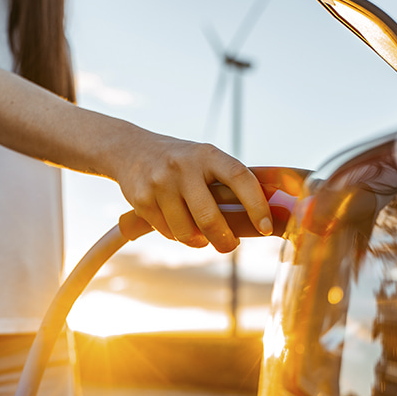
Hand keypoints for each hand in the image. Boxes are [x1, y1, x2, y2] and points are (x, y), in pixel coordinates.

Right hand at [113, 132, 272, 252]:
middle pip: (209, 217)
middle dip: (224, 240)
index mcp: (208, 155)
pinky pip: (168, 232)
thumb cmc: (181, 161)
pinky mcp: (142, 200)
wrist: (130, 149)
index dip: (256, 205)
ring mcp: (160, 183)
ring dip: (199, 242)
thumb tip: (263, 218)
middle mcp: (183, 167)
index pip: (239, 178)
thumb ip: (228, 182)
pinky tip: (178, 224)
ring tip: (202, 237)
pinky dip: (178, 236)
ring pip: (187, 232)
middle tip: (230, 245)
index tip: (266, 227)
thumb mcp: (205, 159)